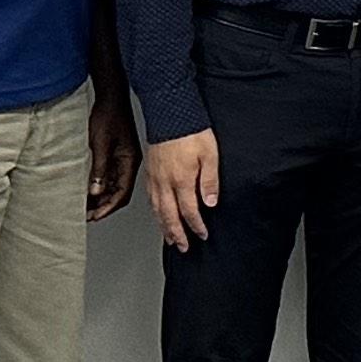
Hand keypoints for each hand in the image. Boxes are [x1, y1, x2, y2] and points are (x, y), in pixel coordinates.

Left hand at [84, 91, 141, 219]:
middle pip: (119, 192)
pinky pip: (110, 175)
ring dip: (101, 197)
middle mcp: (128, 162)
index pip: (122, 193)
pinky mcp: (116, 153)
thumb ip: (99, 169)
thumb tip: (95, 191)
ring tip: (85, 205)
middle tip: (87, 215)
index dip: (108, 207)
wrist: (111, 96)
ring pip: (114, 185)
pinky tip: (89, 188)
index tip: (95, 216)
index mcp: (130, 161)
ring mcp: (123, 158)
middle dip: (104, 206)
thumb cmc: (109, 115)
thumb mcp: (100, 144)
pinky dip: (100, 185)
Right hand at [144, 128, 222, 251]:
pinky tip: (158, 215)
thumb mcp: (210, 154)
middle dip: (178, 234)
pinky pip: (150, 199)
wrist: (170, 114)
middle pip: (170, 216)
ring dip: (164, 227)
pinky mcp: (150, 173)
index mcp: (182, 180)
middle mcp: (165, 183)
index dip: (196, 226)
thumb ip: (210, 181)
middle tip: (184, 247)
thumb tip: (210, 204)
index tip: (202, 234)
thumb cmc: (192, 131)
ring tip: (171, 239)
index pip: (189, 211)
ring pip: (157, 210)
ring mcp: (155, 178)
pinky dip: (154, 212)